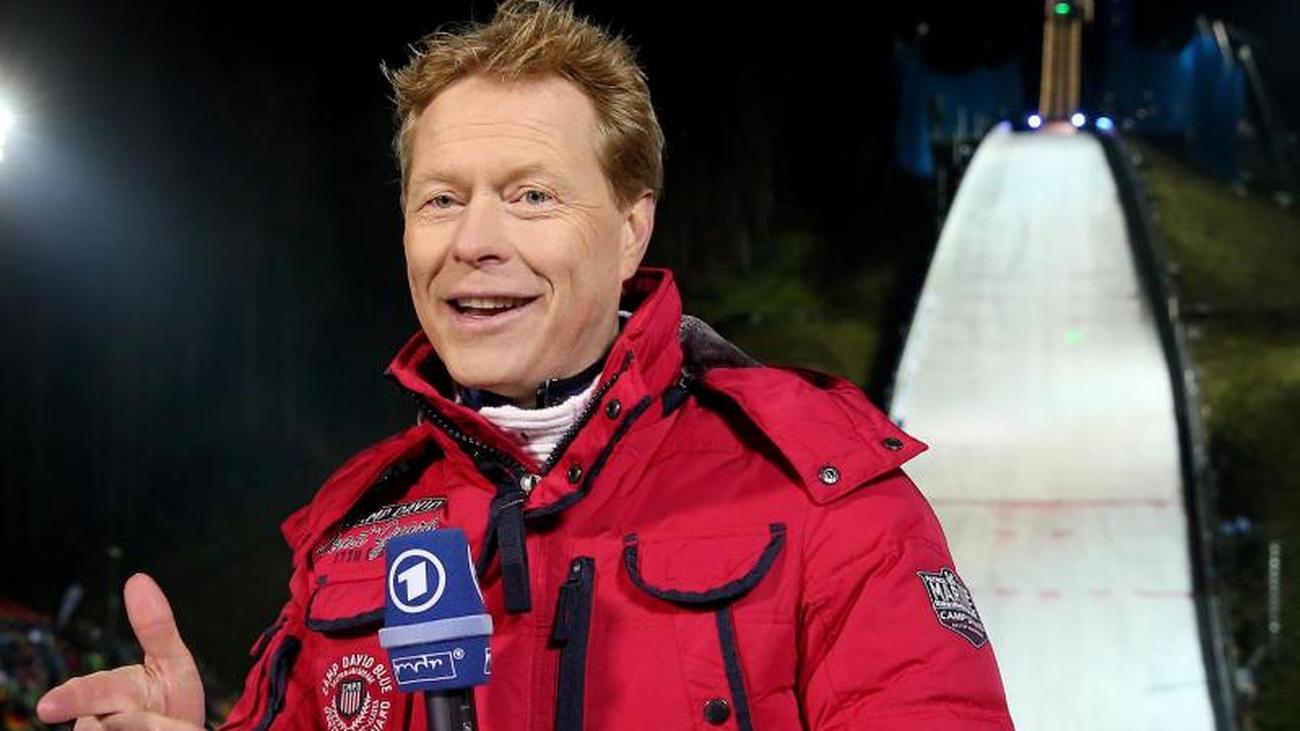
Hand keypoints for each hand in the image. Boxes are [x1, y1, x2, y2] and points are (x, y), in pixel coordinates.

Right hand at [36, 573, 206, 729]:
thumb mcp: (171, 663)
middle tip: (95, 727)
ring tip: (160, 725)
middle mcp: (100, 720)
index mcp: (112, 691)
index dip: (69, 699)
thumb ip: (156, 627)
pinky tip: (155, 729)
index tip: (47, 707)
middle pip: (95, 725)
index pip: (88, 691)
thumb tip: (137, 579)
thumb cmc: (169, 698)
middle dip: (100, 728)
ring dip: (145, 729)